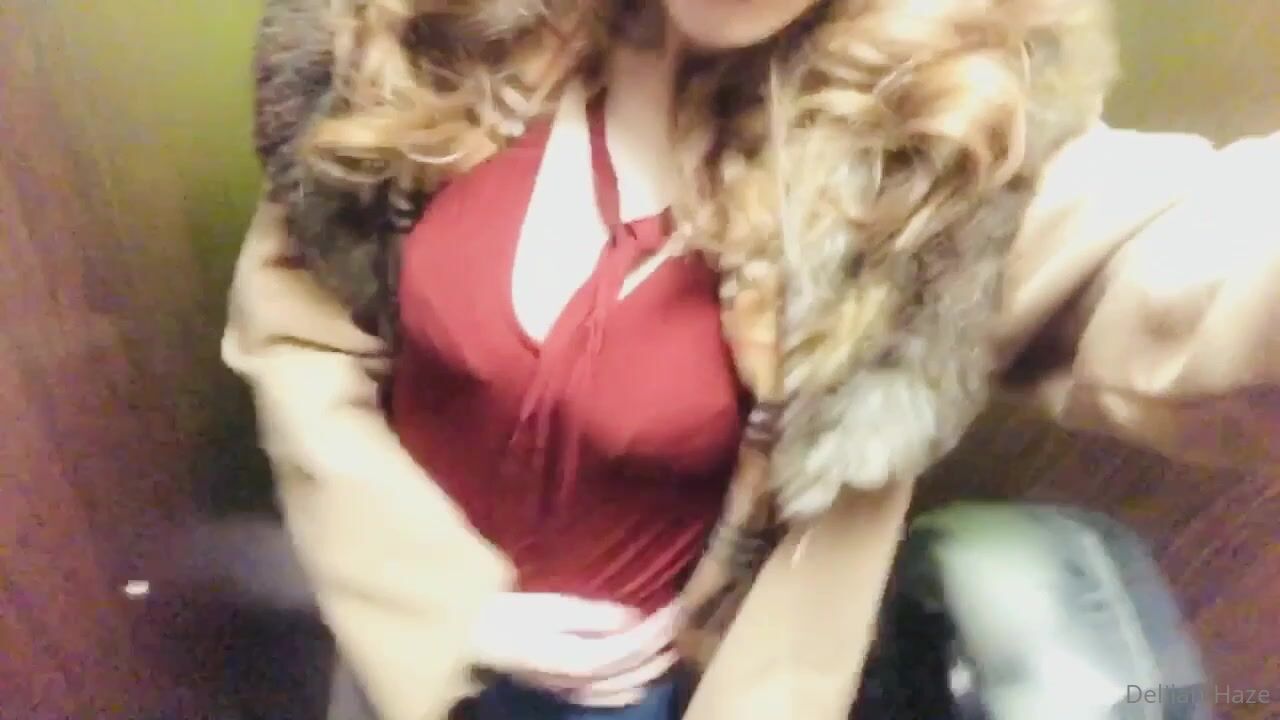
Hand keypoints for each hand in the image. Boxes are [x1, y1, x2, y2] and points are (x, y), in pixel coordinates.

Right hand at [471, 593, 680, 706]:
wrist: (471, 640)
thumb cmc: (508, 615)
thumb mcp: (551, 607)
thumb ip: (594, 616)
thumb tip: (634, 617)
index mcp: (578, 660)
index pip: (632, 647)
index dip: (658, 628)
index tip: (676, 604)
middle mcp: (580, 684)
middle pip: (634, 670)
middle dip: (661, 645)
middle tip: (680, 618)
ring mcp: (573, 693)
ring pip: (626, 688)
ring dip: (652, 666)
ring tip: (670, 643)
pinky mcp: (565, 693)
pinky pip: (610, 699)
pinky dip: (631, 687)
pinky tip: (640, 677)